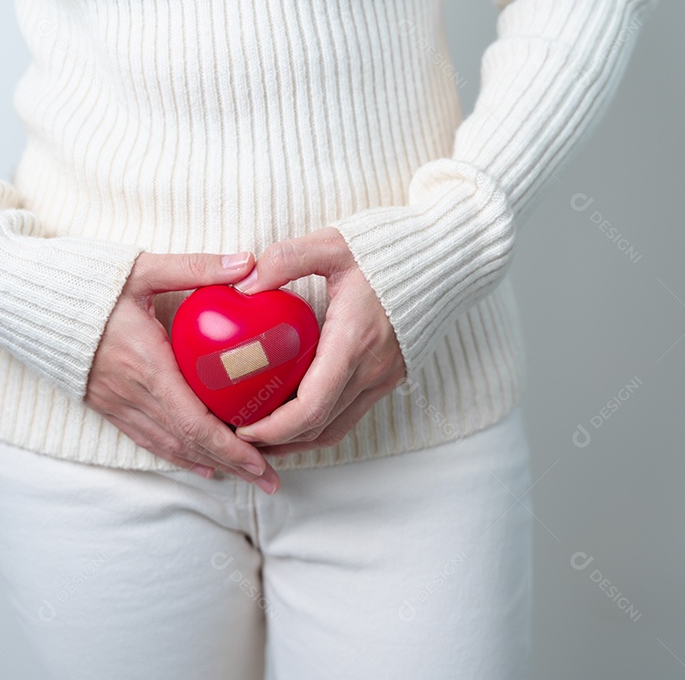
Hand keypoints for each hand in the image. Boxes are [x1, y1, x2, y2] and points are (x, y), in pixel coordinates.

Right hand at [84, 251, 281, 493]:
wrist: (24, 299)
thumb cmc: (84, 281)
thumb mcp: (144, 268)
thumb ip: (197, 267)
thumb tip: (250, 263)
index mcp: (147, 365)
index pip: (194, 421)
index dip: (230, 447)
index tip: (262, 460)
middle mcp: (132, 393)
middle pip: (189, 443)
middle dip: (233, 465)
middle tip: (270, 481)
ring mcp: (117, 403)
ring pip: (170, 446)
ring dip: (211, 465)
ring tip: (247, 477)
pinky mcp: (106, 404)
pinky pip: (148, 439)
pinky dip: (179, 455)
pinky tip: (203, 465)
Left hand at [232, 228, 405, 454]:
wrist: (445, 258)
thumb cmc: (389, 250)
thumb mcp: (333, 244)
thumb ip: (286, 259)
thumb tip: (244, 284)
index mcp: (354, 343)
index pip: (311, 407)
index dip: (274, 428)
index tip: (243, 428)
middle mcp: (372, 370)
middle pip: (319, 428)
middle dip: (277, 441)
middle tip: (238, 436)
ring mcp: (384, 378)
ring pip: (336, 429)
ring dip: (298, 440)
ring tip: (262, 437)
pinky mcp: (389, 377)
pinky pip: (349, 414)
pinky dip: (319, 424)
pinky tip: (293, 415)